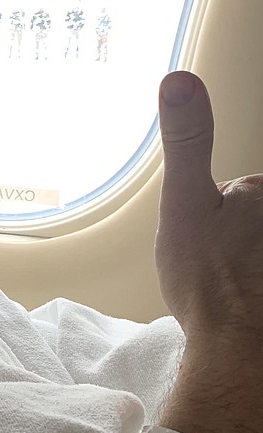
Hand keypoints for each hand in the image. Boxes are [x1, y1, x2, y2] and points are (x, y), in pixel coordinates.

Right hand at [155, 71, 262, 357]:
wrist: (244, 354)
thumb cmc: (210, 282)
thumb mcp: (184, 202)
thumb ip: (187, 140)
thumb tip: (179, 78)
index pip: (249, 193)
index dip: (224, 219)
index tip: (212, 247)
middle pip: (260, 226)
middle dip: (244, 246)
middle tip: (225, 277)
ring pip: (258, 255)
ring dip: (250, 272)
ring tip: (239, 300)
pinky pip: (260, 284)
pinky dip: (257, 294)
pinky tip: (251, 313)